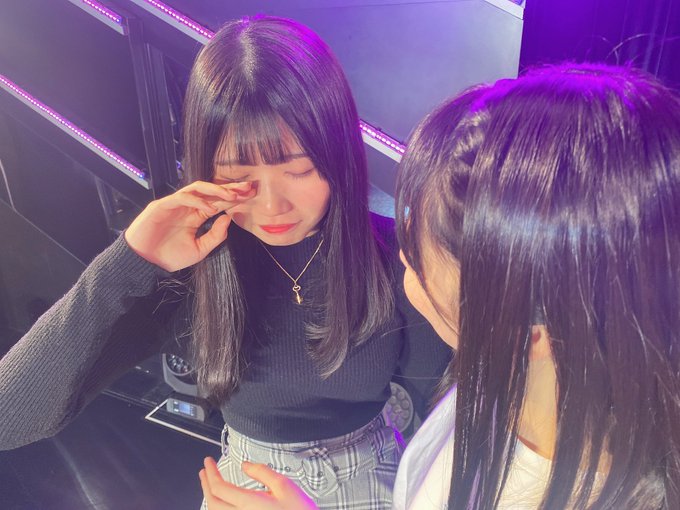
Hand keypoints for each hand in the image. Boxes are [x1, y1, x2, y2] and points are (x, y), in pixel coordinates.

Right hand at [124, 181, 254, 271]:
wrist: (145, 264)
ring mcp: (174, 204)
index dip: (233, 199)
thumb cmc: (170, 257)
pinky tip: (209, 208)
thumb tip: (228, 219)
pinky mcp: (161, 206)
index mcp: (196, 216)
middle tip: (247, 187)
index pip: (217, 203)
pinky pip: (180, 198)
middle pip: (210, 192)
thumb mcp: (199, 250)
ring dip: (215, 190)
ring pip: (196, 189)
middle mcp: (187, 207)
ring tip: (231, 196)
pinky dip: (196, 201)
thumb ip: (215, 236)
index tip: (251, 196)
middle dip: (229, 189)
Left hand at [199, 457, 317, 509]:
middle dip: (205, 484)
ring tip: (209, 484)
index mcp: (249, 503)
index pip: (219, 488)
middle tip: (204, 471)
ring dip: (209, 497)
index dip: (210, 473)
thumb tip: (244, 465)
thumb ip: (262, 472)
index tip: (208, 461)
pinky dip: (218, 508)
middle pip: (212, 502)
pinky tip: (222, 502)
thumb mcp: (284, 485)